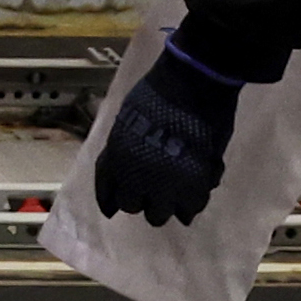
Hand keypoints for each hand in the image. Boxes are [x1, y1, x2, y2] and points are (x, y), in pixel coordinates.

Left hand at [93, 45, 241, 225]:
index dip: (108, 200)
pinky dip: (190, 205)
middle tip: (149, 193)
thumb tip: (121, 166)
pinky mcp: (195, 185)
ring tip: (171, 199)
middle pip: (131, 205)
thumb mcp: (125, 122)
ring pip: (159, 214)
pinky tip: (191, 199)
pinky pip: (190, 208)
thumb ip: (122, 148)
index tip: (111, 209)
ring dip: (164, 207)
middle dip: (138, 200)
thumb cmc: (157, 94)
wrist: (191, 85)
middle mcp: (135, 176)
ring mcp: (165, 184)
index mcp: (115, 157)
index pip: (106, 190)